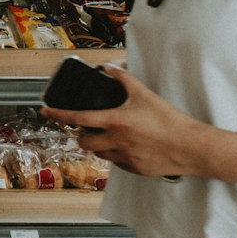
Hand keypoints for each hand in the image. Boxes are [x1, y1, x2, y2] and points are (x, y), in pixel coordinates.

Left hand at [40, 64, 212, 177]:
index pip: (77, 117)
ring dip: (98, 146)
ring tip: (107, 136)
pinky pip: (117, 163)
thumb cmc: (170, 120)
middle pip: (83, 142)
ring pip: (99, 154)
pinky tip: (126, 147)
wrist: (192, 147)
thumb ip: (124, 78)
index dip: (57, 115)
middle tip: (84, 129)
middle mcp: (115, 141)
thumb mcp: (145, 94)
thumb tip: (110, 68)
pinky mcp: (135, 170)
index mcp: (115, 121)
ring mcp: (124, 158)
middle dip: (80, 136)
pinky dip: (115, 155)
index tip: (44, 111)